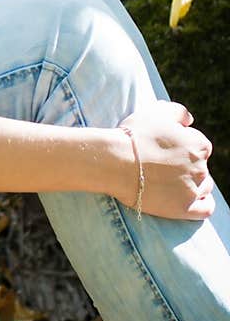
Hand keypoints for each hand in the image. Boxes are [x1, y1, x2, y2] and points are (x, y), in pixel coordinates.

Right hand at [115, 101, 213, 219]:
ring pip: (204, 186)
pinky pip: (205, 209)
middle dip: (188, 165)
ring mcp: (193, 189)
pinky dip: (203, 203)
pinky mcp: (183, 208)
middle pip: (201, 166)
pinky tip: (194, 199)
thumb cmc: (134, 135)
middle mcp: (201, 167)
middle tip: (165, 165)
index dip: (185, 147)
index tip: (168, 150)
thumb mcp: (157, 111)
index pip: (201, 147)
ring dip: (194, 183)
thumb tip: (189, 120)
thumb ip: (179, 112)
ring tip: (173, 181)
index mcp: (198, 144)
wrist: (114, 162)